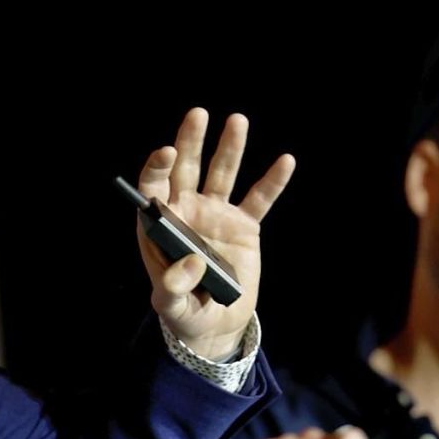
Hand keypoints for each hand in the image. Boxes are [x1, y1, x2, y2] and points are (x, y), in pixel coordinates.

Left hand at [136, 108, 295, 359]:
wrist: (216, 324)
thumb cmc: (185, 314)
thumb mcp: (172, 307)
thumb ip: (172, 289)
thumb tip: (189, 262)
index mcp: (162, 226)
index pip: (154, 188)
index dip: (158, 167)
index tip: (168, 151)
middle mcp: (187, 212)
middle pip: (186, 169)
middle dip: (191, 141)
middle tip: (198, 114)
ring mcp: (217, 215)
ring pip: (222, 174)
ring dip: (230, 148)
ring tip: (238, 120)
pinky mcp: (244, 226)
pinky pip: (258, 199)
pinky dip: (272, 182)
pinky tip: (285, 161)